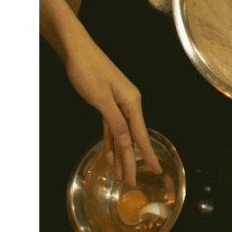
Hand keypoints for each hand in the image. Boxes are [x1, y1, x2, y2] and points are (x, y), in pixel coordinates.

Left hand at [62, 32, 161, 187]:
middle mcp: (128, 103)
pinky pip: (111, 126)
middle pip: (131, 137)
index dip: (146, 155)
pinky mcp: (107, 101)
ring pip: (121, 134)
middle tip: (132, 181)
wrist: (76, 49)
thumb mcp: (101, 98)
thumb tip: (127, 141)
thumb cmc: (88, 69)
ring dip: (119, 154)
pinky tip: (110, 154)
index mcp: (131, 102)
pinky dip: (110, 141)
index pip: (139, 135)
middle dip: (131, 161)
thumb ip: (115, 121)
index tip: (155, 169)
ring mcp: (117, 102)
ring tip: (120, 174)